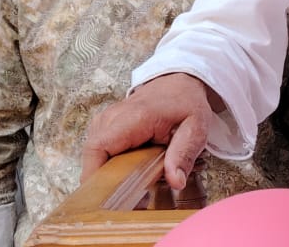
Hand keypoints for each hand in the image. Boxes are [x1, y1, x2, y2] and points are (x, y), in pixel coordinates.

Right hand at [81, 73, 214, 189]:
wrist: (179, 83)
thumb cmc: (186, 103)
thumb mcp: (195, 127)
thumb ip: (184, 153)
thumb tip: (176, 181)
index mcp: (132, 118)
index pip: (98, 148)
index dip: (96, 177)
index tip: (108, 200)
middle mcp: (111, 118)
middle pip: (93, 159)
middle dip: (106, 185)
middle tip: (130, 203)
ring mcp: (104, 123)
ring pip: (94, 160)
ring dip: (109, 178)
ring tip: (133, 193)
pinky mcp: (104, 128)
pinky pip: (99, 155)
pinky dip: (110, 170)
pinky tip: (130, 178)